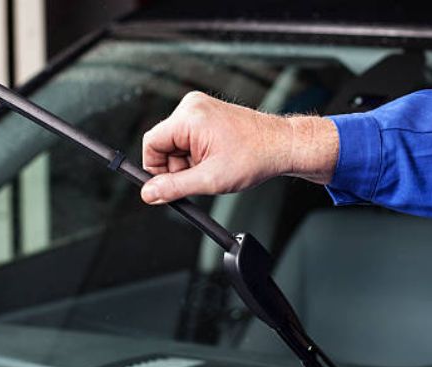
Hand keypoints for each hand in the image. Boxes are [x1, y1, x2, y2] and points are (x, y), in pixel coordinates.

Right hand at [140, 91, 338, 203]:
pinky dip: (197, 155)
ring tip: (213, 168)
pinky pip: (188, 139)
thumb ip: (174, 187)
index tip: (167, 185)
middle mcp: (191, 107)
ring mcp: (200, 109)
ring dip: (189, 162)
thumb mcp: (210, 180)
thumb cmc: (255, 156)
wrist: (281, 146)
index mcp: (189, 117)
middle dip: (177, 167)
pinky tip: (215, 160)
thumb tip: (149, 193)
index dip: (156, 170)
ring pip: (176, 144)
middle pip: (163, 145)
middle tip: (199, 178)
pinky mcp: (207, 114)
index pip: (151, 144)